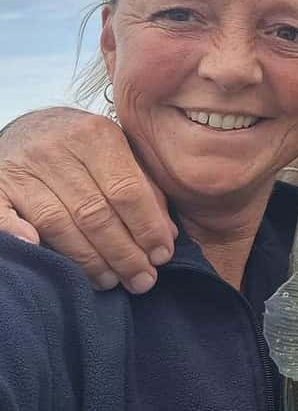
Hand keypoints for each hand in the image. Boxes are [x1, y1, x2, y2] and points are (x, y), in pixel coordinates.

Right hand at [0, 107, 176, 292]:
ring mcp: (21, 167)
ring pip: (57, 223)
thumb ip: (147, 190)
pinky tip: (42, 254)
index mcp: (96, 135)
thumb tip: (168, 235)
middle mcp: (56, 148)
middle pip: (94, 212)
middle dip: (123, 253)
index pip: (127, 190)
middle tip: (142, 280)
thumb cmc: (88, 150)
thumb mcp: (123, 155)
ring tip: (111, 281)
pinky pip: (3, 215)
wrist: (31, 128)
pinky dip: (18, 234)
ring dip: (87, 260)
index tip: (161, 256)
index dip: (147, 228)